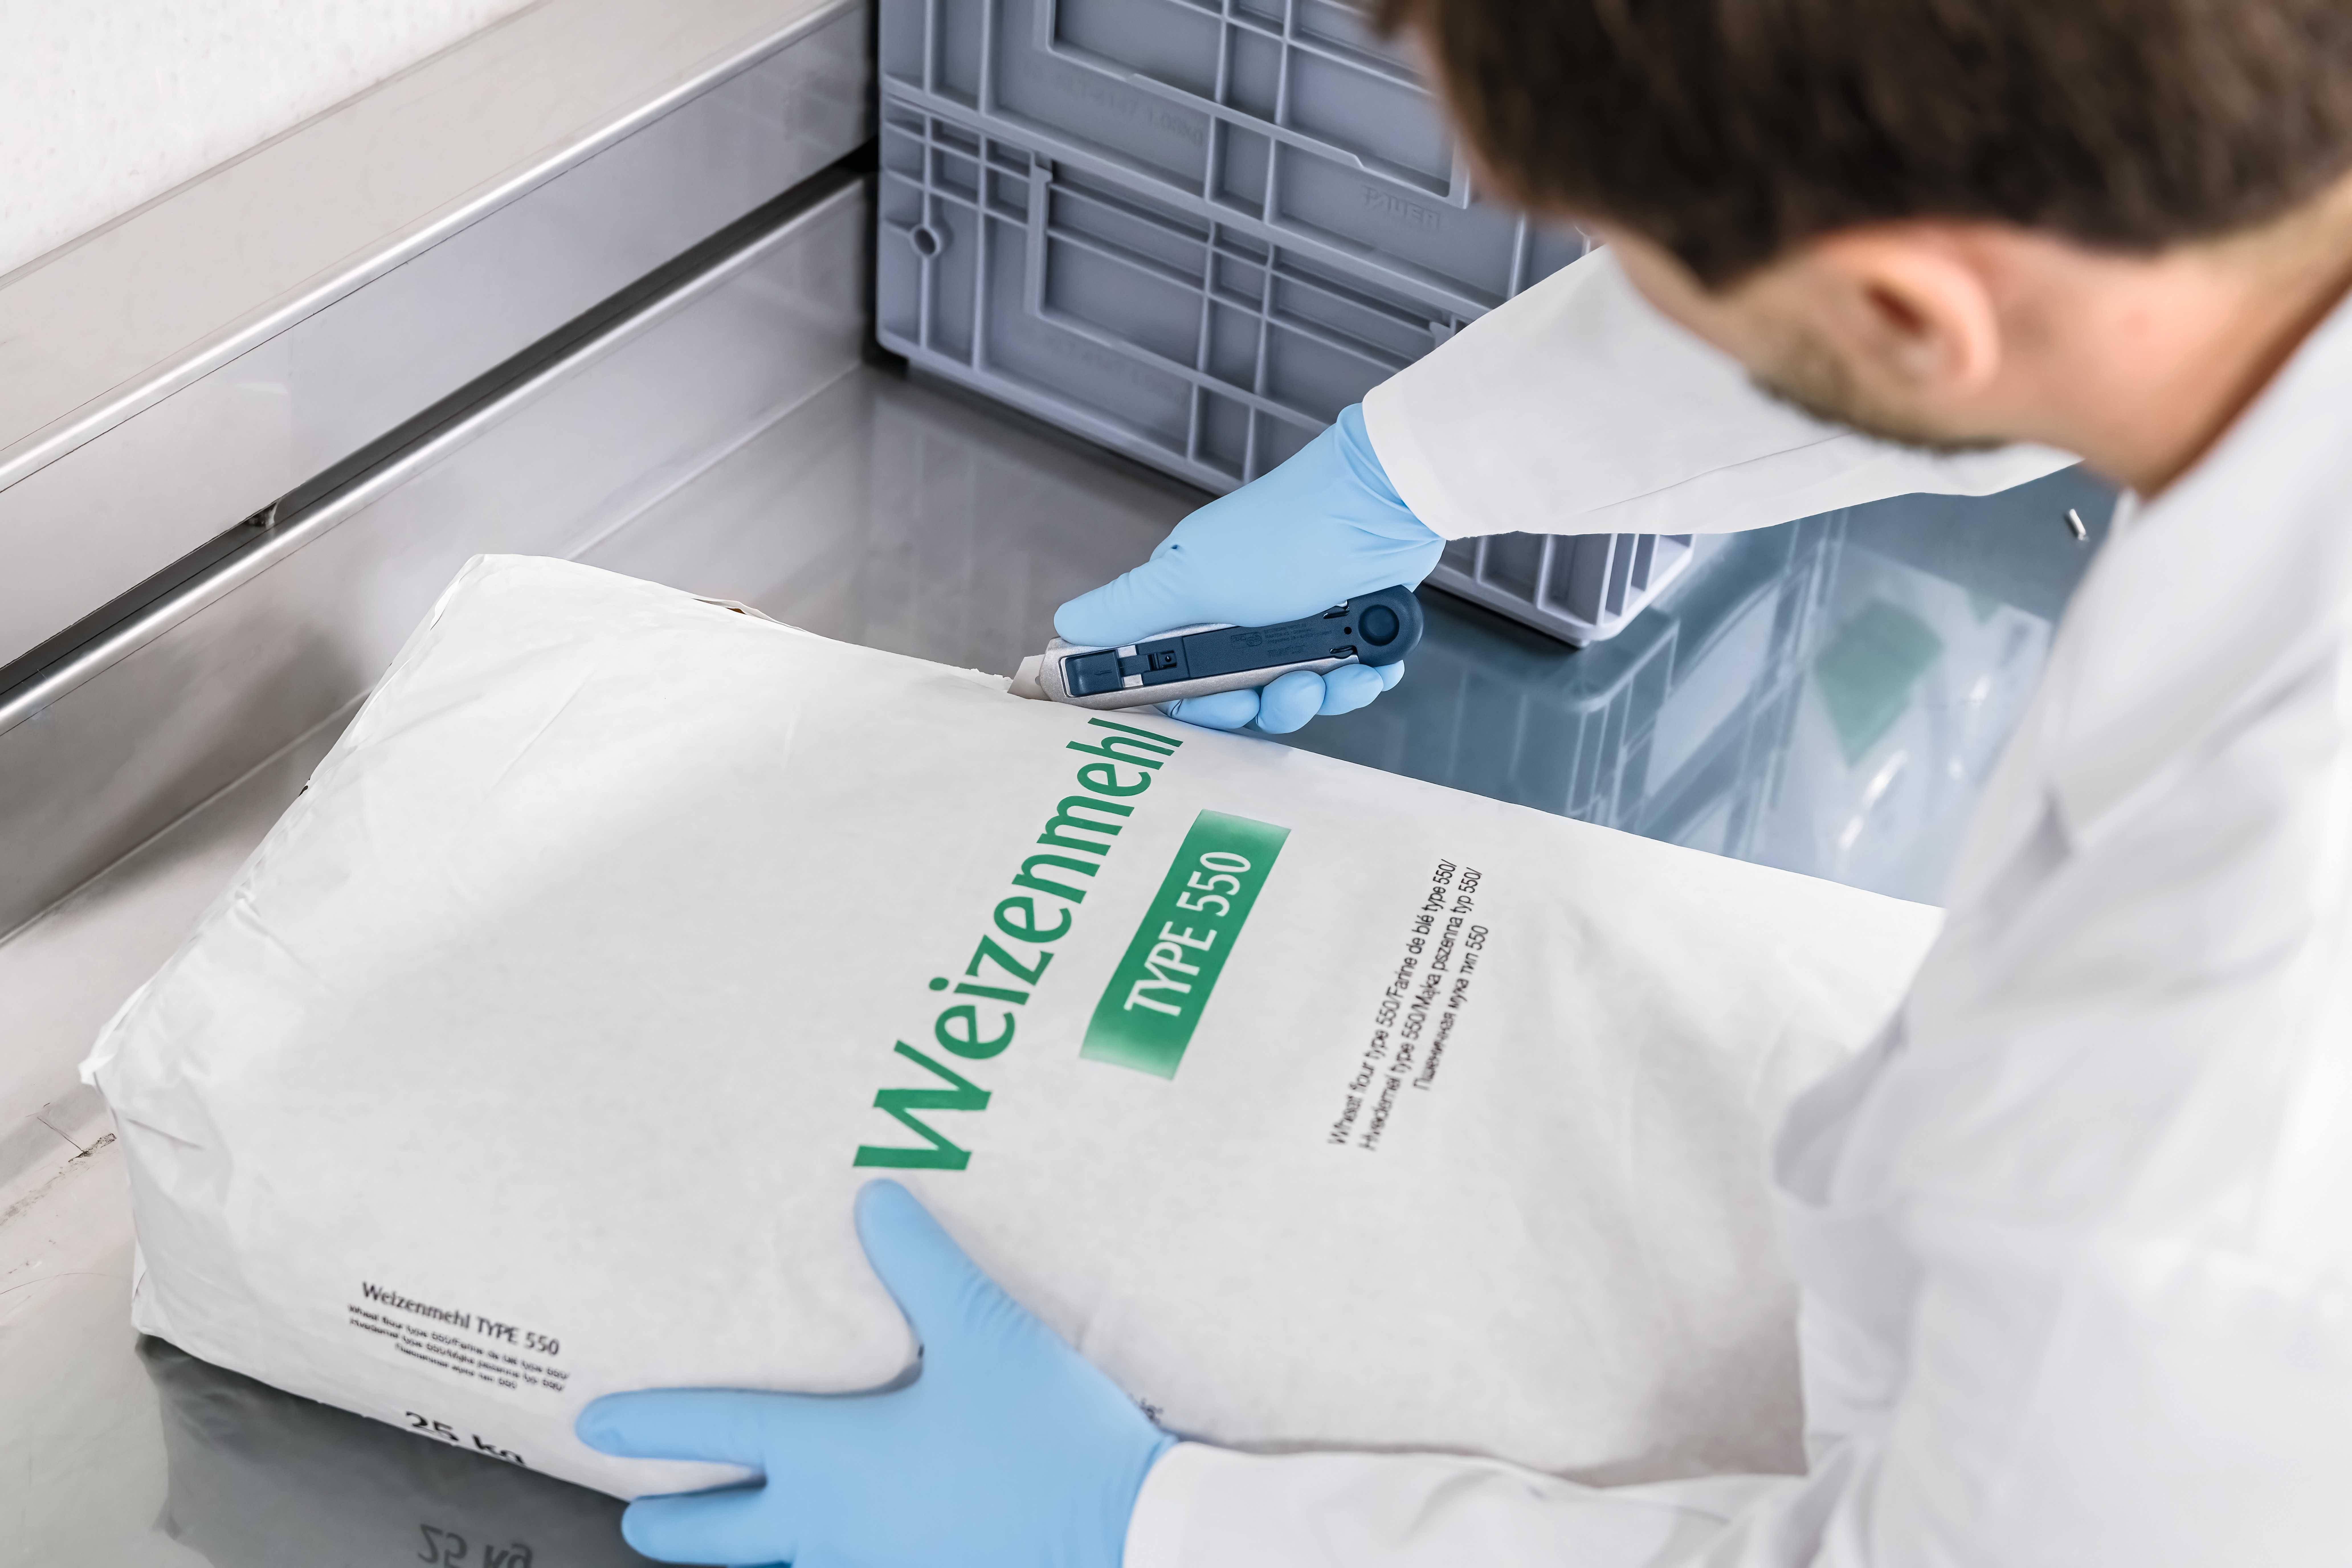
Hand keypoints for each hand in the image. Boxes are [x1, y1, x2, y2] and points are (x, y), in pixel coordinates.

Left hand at [576, 1181, 1174, 1567]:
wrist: (1121, 1535)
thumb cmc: (1045, 1436)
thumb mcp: (987, 1332)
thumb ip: (924, 1265)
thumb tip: (875, 1199)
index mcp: (839, 1459)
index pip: (720, 1433)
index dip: (654, 1423)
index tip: (597, 1422)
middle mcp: (836, 1527)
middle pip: (727, 1534)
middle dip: (675, 1527)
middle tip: (637, 1519)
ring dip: (750, 1555)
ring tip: (739, 1543)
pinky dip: (822, 1565)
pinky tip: (841, 1554)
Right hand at [1056, 404, 1442, 733]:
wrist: (1383, 501)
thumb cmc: (1285, 534)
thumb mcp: (1192, 577)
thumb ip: (1129, 611)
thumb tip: (1066, 625)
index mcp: (1195, 600)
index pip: (1179, 680)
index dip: (1202, 705)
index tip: (1230, 704)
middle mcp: (1242, 611)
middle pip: (1242, 695)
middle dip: (1272, 703)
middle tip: (1296, 688)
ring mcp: (1297, 616)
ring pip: (1297, 691)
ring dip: (1323, 695)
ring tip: (1344, 674)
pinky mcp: (1347, 622)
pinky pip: (1348, 677)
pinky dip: (1361, 678)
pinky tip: (1374, 666)